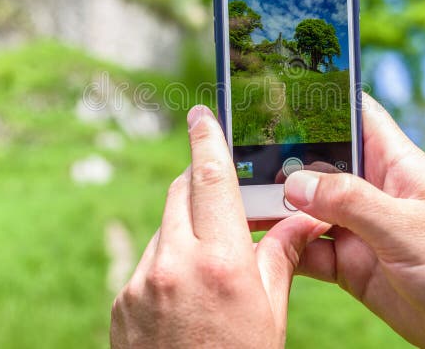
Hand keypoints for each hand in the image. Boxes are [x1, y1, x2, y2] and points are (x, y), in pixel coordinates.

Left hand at [111, 105, 328, 347]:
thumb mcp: (272, 312)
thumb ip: (280, 255)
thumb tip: (302, 218)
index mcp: (222, 262)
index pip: (211, 179)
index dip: (206, 139)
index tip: (200, 113)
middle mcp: (175, 264)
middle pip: (181, 194)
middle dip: (198, 184)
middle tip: (219, 196)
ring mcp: (141, 283)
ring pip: (164, 231)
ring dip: (185, 233)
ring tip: (210, 274)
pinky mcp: (122, 302)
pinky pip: (147, 265)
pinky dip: (167, 266)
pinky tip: (185, 300)